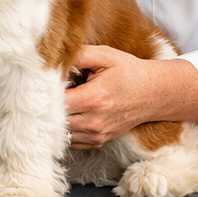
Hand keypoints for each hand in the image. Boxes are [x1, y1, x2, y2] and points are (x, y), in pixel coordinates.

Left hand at [58, 45, 181, 148]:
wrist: (155, 93)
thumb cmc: (129, 72)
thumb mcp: (106, 55)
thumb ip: (79, 55)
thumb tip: (55, 57)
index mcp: (94, 98)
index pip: (57, 103)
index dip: (46, 94)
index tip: (43, 85)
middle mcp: (94, 121)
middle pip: (56, 120)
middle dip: (49, 107)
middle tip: (46, 93)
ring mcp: (98, 134)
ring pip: (62, 133)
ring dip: (56, 120)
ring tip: (59, 104)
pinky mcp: (100, 140)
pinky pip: (73, 141)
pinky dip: (67, 130)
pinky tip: (70, 115)